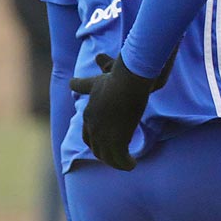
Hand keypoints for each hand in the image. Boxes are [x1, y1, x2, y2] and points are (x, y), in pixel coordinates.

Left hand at [69, 53, 156, 170]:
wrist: (128, 82)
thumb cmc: (118, 77)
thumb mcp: (103, 75)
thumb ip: (101, 71)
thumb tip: (98, 55)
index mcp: (88, 113)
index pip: (88, 134)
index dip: (96, 141)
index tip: (104, 145)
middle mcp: (92, 126)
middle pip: (96, 148)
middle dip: (105, 154)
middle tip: (116, 157)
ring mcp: (103, 135)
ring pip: (107, 156)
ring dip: (116, 162)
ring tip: (126, 164)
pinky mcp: (117, 141)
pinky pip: (120, 159)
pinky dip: (126, 164)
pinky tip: (133, 165)